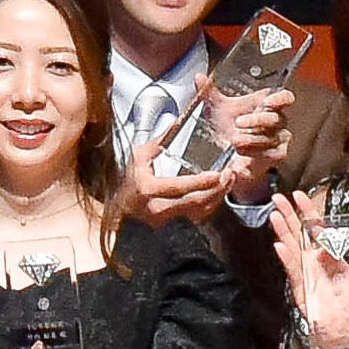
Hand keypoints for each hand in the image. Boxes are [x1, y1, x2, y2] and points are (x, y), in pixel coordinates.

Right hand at [115, 96, 242, 226]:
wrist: (118, 209)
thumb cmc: (126, 182)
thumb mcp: (137, 158)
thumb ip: (157, 143)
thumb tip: (175, 124)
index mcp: (148, 190)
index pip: (179, 188)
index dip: (200, 182)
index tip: (217, 174)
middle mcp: (158, 209)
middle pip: (194, 203)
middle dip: (216, 190)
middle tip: (229, 175)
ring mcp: (166, 220)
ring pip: (199, 212)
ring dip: (217, 197)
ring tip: (228, 181)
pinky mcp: (173, 225)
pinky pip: (197, 216)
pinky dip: (210, 204)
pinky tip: (218, 192)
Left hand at [216, 84, 294, 182]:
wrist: (228, 152)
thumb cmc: (230, 126)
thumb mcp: (217, 108)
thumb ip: (209, 92)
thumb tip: (199, 78)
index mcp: (268, 104)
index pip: (284, 98)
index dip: (280, 98)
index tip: (268, 101)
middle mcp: (277, 121)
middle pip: (274, 118)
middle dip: (255, 120)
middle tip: (238, 122)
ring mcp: (279, 138)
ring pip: (270, 138)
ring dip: (251, 139)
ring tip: (235, 140)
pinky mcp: (277, 154)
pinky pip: (271, 154)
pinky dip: (255, 154)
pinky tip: (242, 153)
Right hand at [267, 199, 348, 348]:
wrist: (345, 329)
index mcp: (328, 256)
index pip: (316, 228)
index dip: (308, 211)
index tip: (300, 196)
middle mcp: (314, 261)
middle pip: (299, 233)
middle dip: (289, 215)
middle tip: (278, 198)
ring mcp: (305, 272)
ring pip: (292, 247)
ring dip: (283, 231)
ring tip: (275, 216)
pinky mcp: (301, 287)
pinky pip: (293, 270)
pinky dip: (287, 258)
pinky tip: (280, 246)